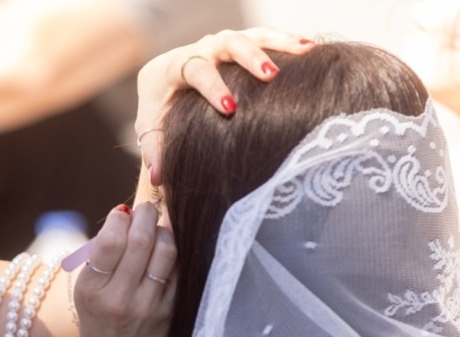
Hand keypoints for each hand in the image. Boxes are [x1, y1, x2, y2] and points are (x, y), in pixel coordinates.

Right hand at [70, 203, 174, 336]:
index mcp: (92, 289)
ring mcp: (147, 306)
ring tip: (158, 228)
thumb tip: (125, 214)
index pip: (110, 240)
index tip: (123, 213)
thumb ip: (102, 256)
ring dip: (164, 231)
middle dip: (146, 214)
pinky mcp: (169, 313)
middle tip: (146, 209)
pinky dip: (174, 254)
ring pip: (166, 251)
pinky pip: (178, 271)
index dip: (120, 217)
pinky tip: (167, 252)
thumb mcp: (87, 292)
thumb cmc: (98, 323)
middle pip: (141, 240)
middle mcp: (119, 297)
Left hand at [135, 28, 314, 183]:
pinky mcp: (239, 44)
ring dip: (277, 42)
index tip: (229, 107)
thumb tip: (157, 178)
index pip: (194, 70)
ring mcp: (221, 45)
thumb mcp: (150, 131)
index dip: (212, 86)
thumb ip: (154, 152)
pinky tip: (309, 47)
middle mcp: (199, 49)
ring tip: (304, 50)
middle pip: (226, 43)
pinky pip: (263, 36)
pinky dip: (285, 40)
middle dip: (249, 57)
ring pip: (250, 35)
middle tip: (270, 75)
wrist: (162, 85)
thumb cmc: (158, 112)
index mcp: (172, 68)